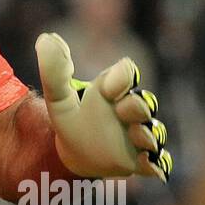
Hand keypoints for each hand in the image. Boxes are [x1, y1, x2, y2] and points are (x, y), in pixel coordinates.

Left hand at [35, 32, 172, 181]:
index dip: (121, 78)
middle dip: (135, 107)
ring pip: (153, 133)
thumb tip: (47, 38)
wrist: (75, 154)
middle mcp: (131, 111)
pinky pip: (156, 163)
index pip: (127, 74)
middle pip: (143, 104)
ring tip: (138, 138)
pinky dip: (156, 164)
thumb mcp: (58, 97)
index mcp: (113, 90)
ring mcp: (138, 136)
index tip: (106, 87)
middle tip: (122, 110)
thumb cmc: (71, 119)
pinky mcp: (141, 161)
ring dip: (146, 135)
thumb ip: (54, 71)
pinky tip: (151, 166)